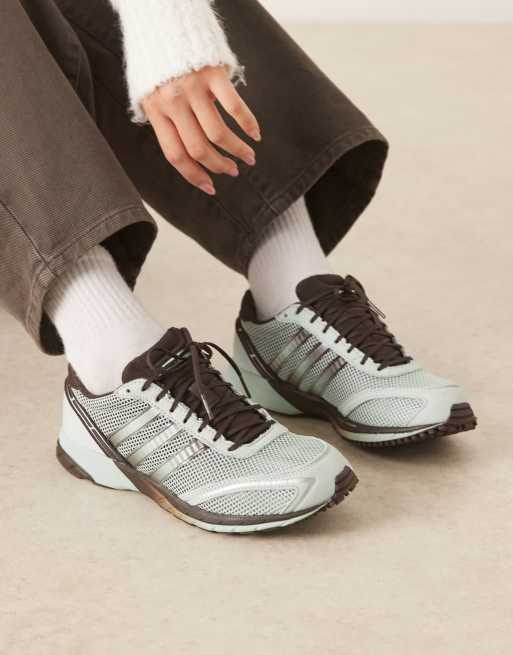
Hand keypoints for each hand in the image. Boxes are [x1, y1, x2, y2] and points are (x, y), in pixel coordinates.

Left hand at [142, 65, 260, 195]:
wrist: (162, 21)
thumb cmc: (157, 62)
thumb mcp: (149, 94)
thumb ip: (164, 121)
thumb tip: (186, 154)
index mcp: (156, 111)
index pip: (176, 155)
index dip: (194, 176)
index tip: (210, 186)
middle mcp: (174, 102)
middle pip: (200, 148)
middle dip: (219, 166)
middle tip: (232, 171)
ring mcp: (194, 88)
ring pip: (219, 133)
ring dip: (237, 150)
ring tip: (248, 157)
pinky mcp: (213, 73)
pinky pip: (235, 106)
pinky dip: (249, 124)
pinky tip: (255, 134)